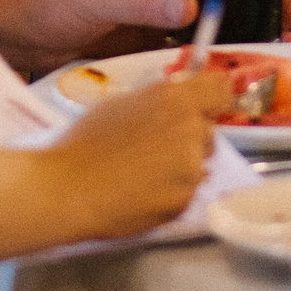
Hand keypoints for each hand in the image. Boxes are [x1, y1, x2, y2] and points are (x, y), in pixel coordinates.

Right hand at [41, 72, 231, 240]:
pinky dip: (172, 191)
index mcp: (174, 98)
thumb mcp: (122, 102)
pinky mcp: (184, 200)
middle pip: (210, 129)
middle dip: (191, 136)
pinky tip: (143, 191)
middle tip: (157, 145)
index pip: (221, 89)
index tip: (205, 104)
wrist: (68, 188)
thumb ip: (159, 98)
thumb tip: (179, 99)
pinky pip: (187, 191)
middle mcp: (190, 129)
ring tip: (145, 172)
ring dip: (182, 165)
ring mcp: (190, 168)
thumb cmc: (85, 141)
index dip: (213, 96)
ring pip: (200, 162)